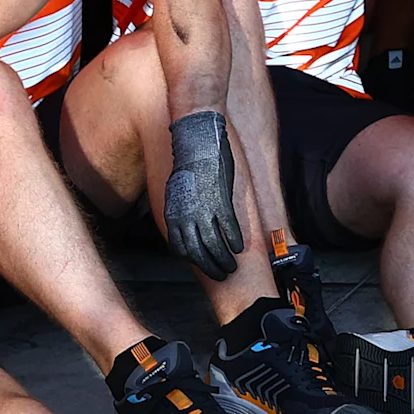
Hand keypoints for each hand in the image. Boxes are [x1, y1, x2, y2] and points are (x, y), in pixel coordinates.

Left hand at [162, 109, 242, 279]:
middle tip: (221, 274)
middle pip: (197, 253)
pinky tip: (240, 248)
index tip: (204, 265)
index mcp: (172, 214)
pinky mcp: (220, 202)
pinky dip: (234, 241)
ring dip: (223, 259)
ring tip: (232, 267)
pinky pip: (228, 228)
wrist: (194, 139)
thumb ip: (182, 209)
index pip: (181, 249)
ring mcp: (202, 210)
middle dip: (210, 266)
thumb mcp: (177, 190)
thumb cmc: (187, 161)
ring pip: (213, 245)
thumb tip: (188, 223)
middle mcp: (184, 217)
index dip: (194, 261)